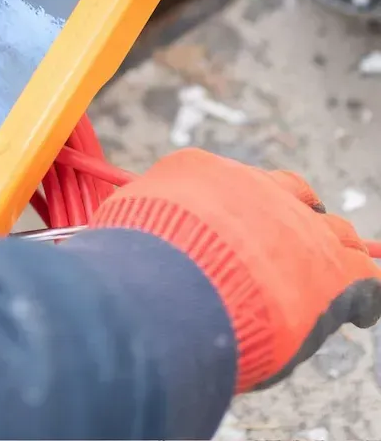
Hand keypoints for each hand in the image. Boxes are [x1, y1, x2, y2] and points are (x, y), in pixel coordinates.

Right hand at [93, 149, 380, 391]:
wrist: (170, 286)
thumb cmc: (137, 260)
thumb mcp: (124, 223)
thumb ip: (140, 222)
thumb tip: (125, 236)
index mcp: (201, 172)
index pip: (233, 182)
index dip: (241, 208)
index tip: (236, 227)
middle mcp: (255, 189)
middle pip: (291, 192)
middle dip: (293, 215)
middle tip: (286, 245)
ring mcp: (298, 226)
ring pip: (333, 230)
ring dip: (331, 249)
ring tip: (331, 268)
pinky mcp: (333, 270)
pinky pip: (366, 276)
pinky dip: (364, 292)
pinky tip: (361, 308)